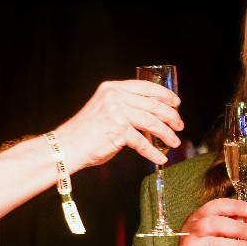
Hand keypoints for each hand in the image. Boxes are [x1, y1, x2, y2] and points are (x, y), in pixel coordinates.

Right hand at [54, 80, 182, 168]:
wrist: (67, 146)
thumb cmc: (86, 132)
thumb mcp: (106, 109)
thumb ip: (125, 106)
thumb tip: (152, 115)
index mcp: (112, 88)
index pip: (145, 87)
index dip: (164, 94)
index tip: (176, 102)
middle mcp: (115, 97)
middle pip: (152, 104)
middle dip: (170, 116)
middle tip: (179, 125)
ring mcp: (117, 112)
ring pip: (152, 122)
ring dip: (166, 134)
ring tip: (174, 141)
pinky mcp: (118, 130)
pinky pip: (142, 142)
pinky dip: (153, 152)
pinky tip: (160, 158)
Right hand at [172, 198, 246, 245]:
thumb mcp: (217, 233)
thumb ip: (231, 223)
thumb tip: (246, 215)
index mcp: (198, 217)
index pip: (216, 207)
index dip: (235, 207)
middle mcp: (192, 231)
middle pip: (214, 223)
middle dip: (237, 227)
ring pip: (213, 244)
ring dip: (235, 245)